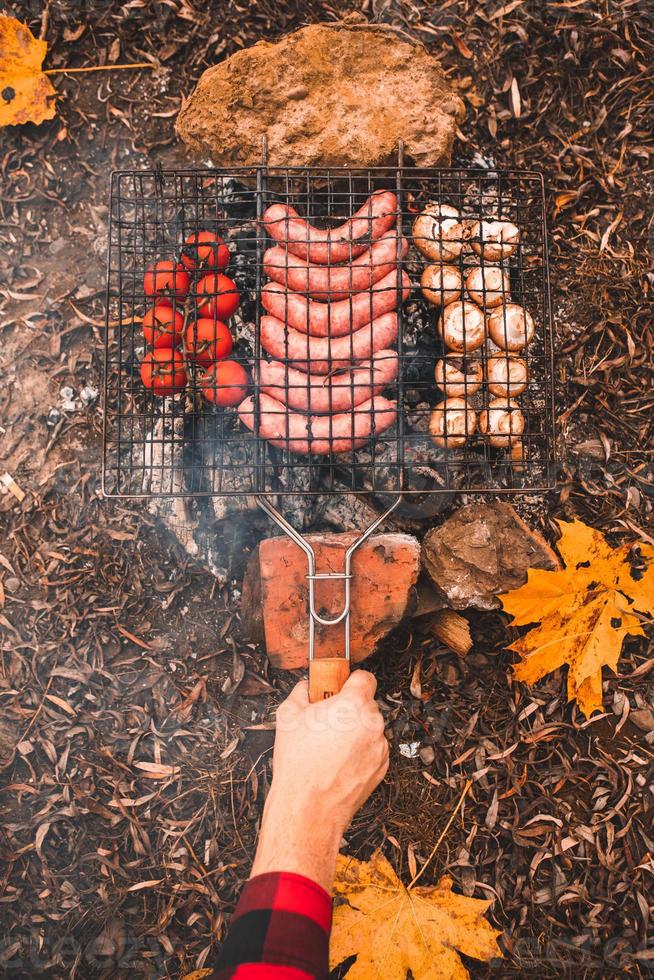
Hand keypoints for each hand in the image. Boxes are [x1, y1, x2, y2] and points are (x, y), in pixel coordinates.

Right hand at [250, 670, 388, 890]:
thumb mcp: (288, 715)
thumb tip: (306, 686)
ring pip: (369, 728)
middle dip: (348, 710)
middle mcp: (373, 723)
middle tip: (326, 722)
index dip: (349, 682)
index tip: (338, 688)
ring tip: (329, 748)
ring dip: (355, 732)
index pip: (364, 678)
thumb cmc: (299, 763)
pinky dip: (359, 752)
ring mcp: (380, 747)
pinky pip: (372, 750)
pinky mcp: (382, 768)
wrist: (309, 808)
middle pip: (366, 704)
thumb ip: (301, 692)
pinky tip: (338, 762)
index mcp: (354, 704)